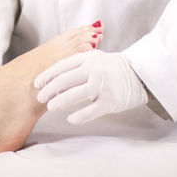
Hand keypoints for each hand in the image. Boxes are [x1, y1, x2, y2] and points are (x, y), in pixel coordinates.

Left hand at [34, 50, 148, 123]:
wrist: (139, 74)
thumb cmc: (111, 68)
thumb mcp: (95, 58)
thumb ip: (77, 65)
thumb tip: (53, 80)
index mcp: (89, 57)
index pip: (62, 66)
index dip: (47, 75)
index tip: (37, 84)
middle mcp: (95, 69)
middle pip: (65, 80)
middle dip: (49, 90)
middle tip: (41, 98)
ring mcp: (103, 85)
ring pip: (76, 94)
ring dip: (60, 101)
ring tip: (51, 107)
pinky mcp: (111, 100)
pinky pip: (91, 110)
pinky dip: (79, 116)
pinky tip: (71, 118)